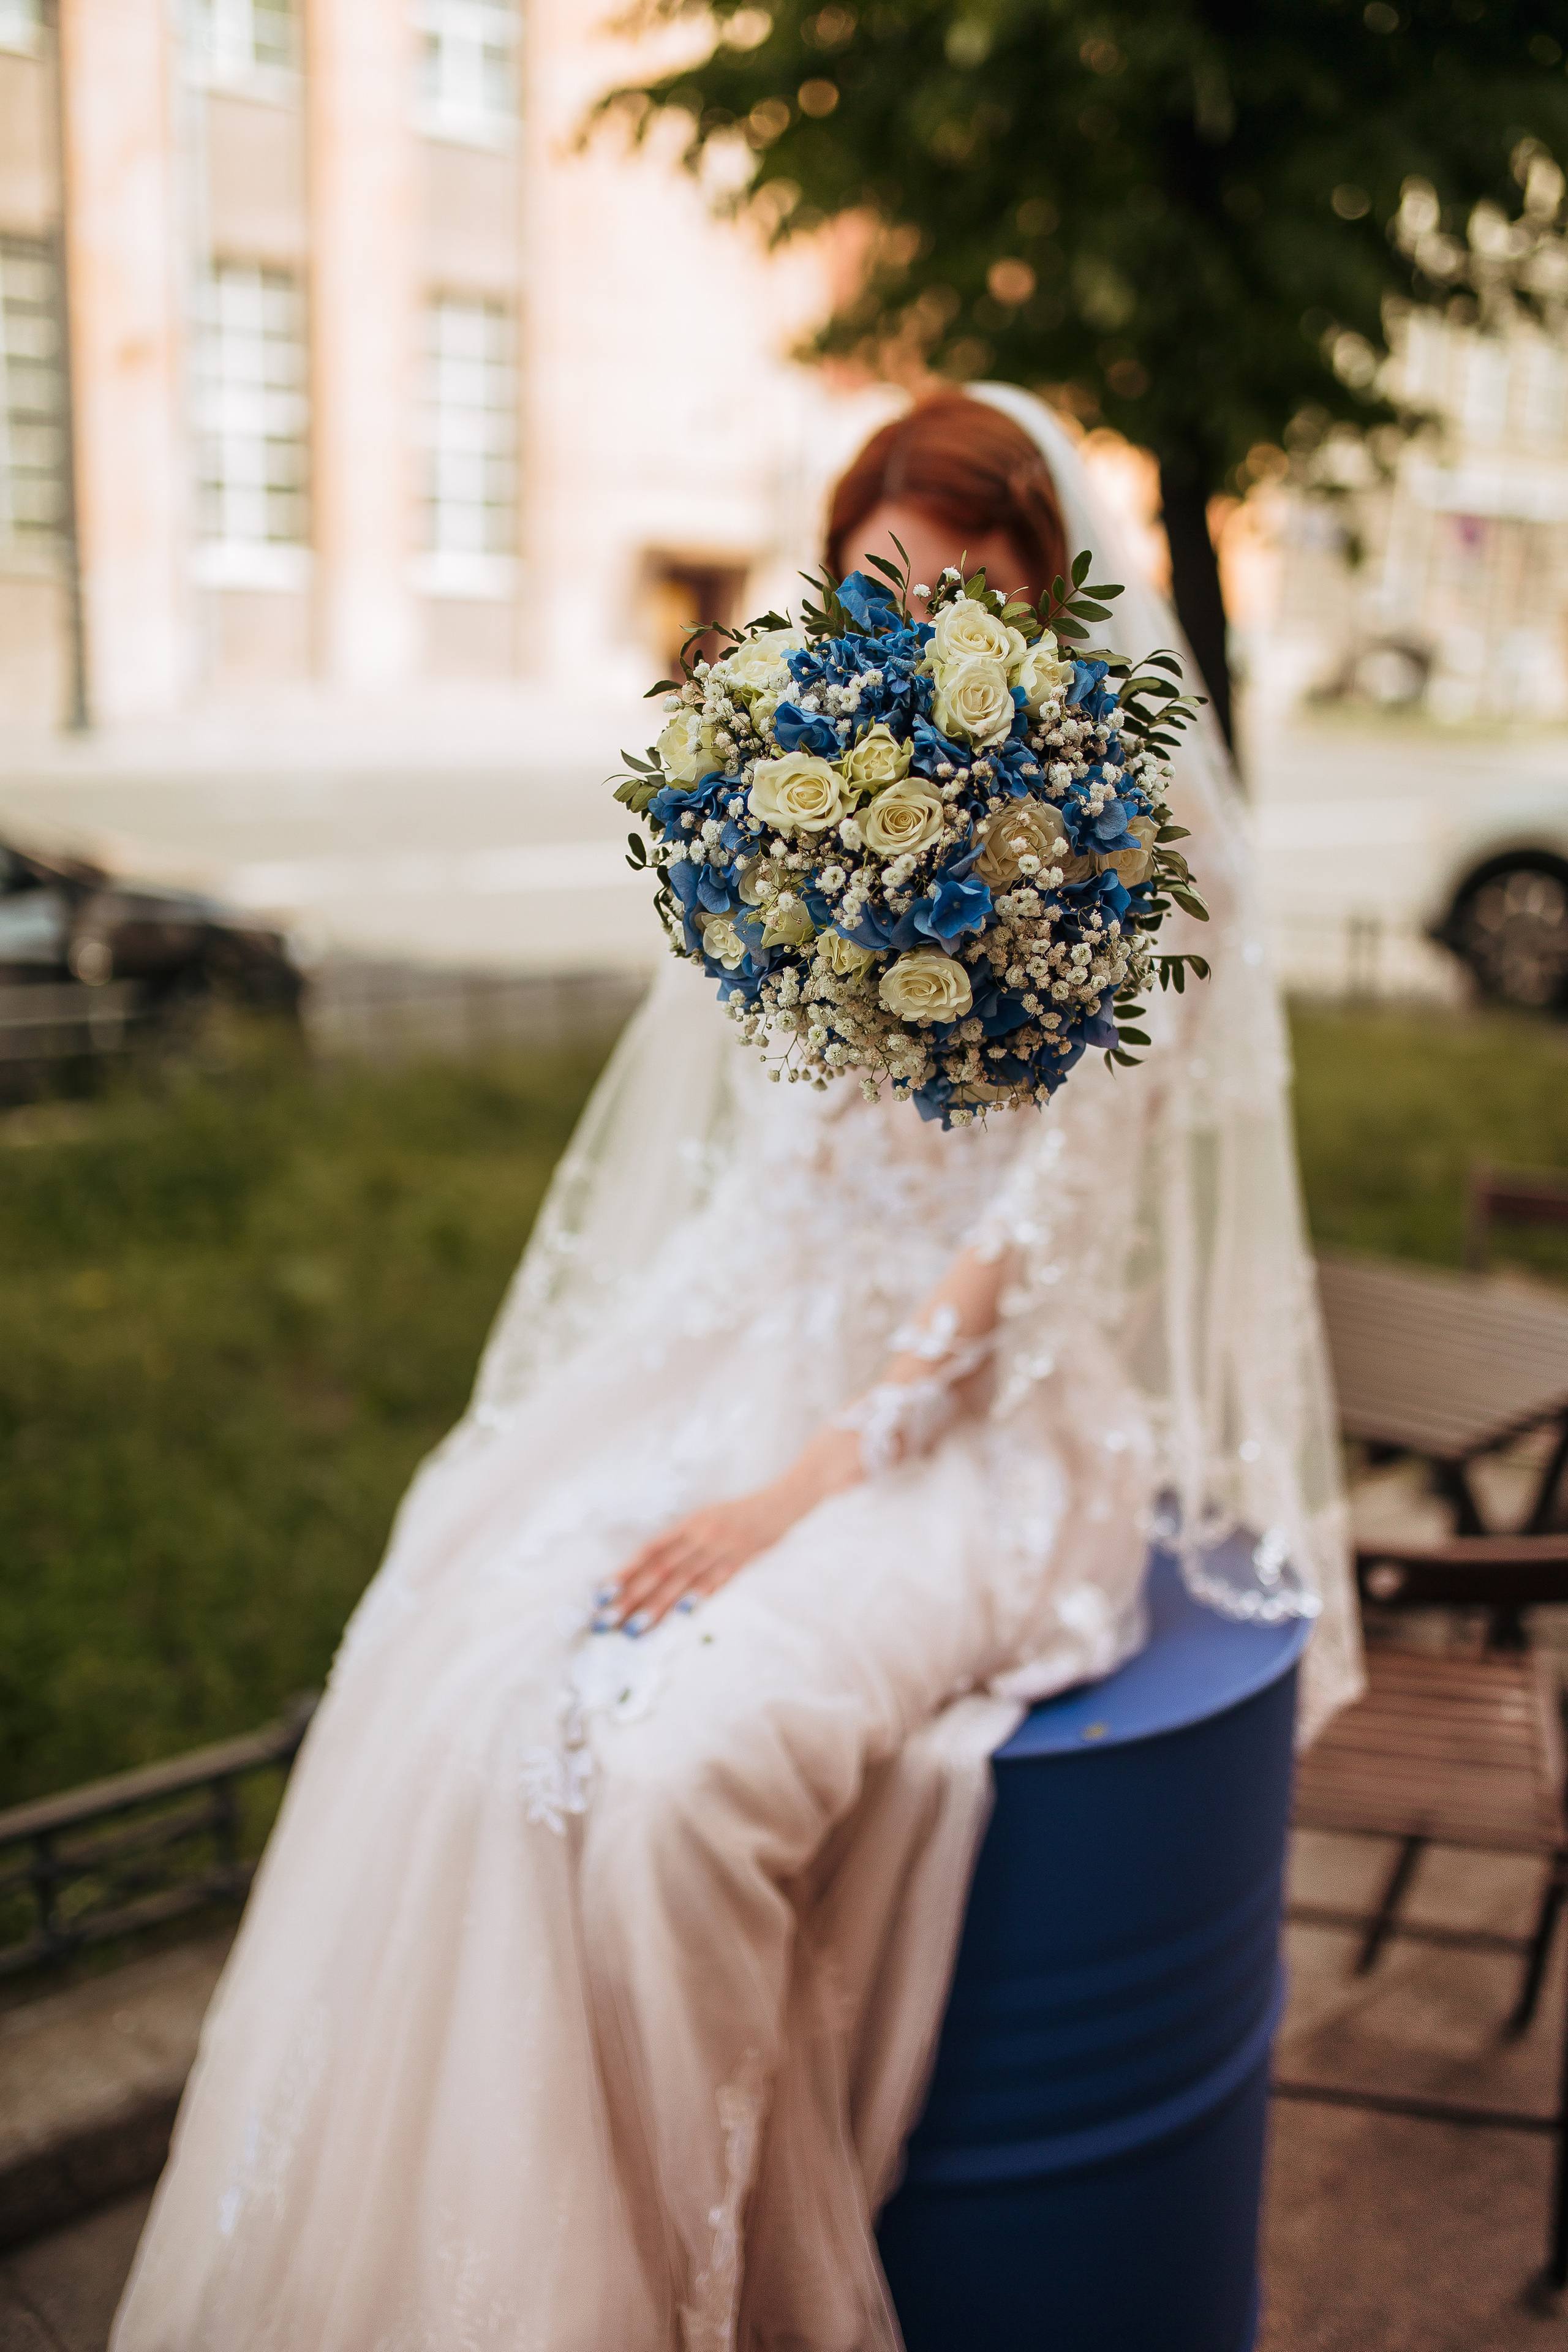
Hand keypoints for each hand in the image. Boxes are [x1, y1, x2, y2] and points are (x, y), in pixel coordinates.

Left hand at [598, 1425, 863, 1632]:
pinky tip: (683, 1613)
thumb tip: (651, 1565)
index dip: (625, 1572)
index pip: (650, 1551)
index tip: (602, 1592)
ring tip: (633, 1628)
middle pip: (660, 1571)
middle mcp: (702, 1536)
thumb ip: (684, 1540)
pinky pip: (718, 1582)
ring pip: (683, 1582)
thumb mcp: (709, 1517)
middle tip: (605, 1620)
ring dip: (657, 1607)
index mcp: (690, 1522)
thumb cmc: (743, 1509)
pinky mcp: (743, 1560)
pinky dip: (700, 1597)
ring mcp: (723, 1550)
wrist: (786, 1498)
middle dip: (630, 1597)